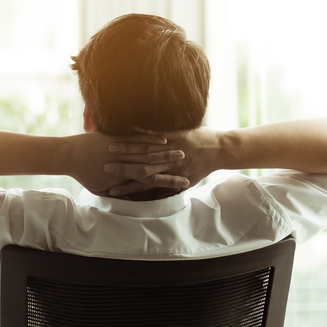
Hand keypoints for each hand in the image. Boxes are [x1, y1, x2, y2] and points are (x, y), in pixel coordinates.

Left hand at [63, 132, 185, 196]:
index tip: (185, 183)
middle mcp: (129, 164)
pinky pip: (139, 135)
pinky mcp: (119, 136)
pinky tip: (164, 137)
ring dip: (167, 150)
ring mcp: (124, 149)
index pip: (154, 181)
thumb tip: (123, 198)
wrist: (67, 157)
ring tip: (182, 150)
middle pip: (157, 163)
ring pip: (151, 149)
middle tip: (189, 162)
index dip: (172, 182)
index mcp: (127, 177)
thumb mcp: (98, 188)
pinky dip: (152, 136)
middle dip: (174, 163)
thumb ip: (112, 192)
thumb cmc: (82, 173)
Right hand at [105, 127, 221, 196]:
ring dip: (126, 148)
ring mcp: (172, 147)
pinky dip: (142, 130)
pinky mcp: (175, 133)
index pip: (144, 185)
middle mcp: (169, 163)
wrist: (222, 150)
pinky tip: (128, 128)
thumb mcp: (187, 180)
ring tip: (110, 148)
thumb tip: (157, 197)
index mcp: (171, 176)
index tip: (111, 191)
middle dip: (121, 169)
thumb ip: (171, 189)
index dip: (127, 188)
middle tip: (104, 168)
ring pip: (145, 149)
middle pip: (140, 168)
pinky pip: (156, 131)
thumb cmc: (203, 166)